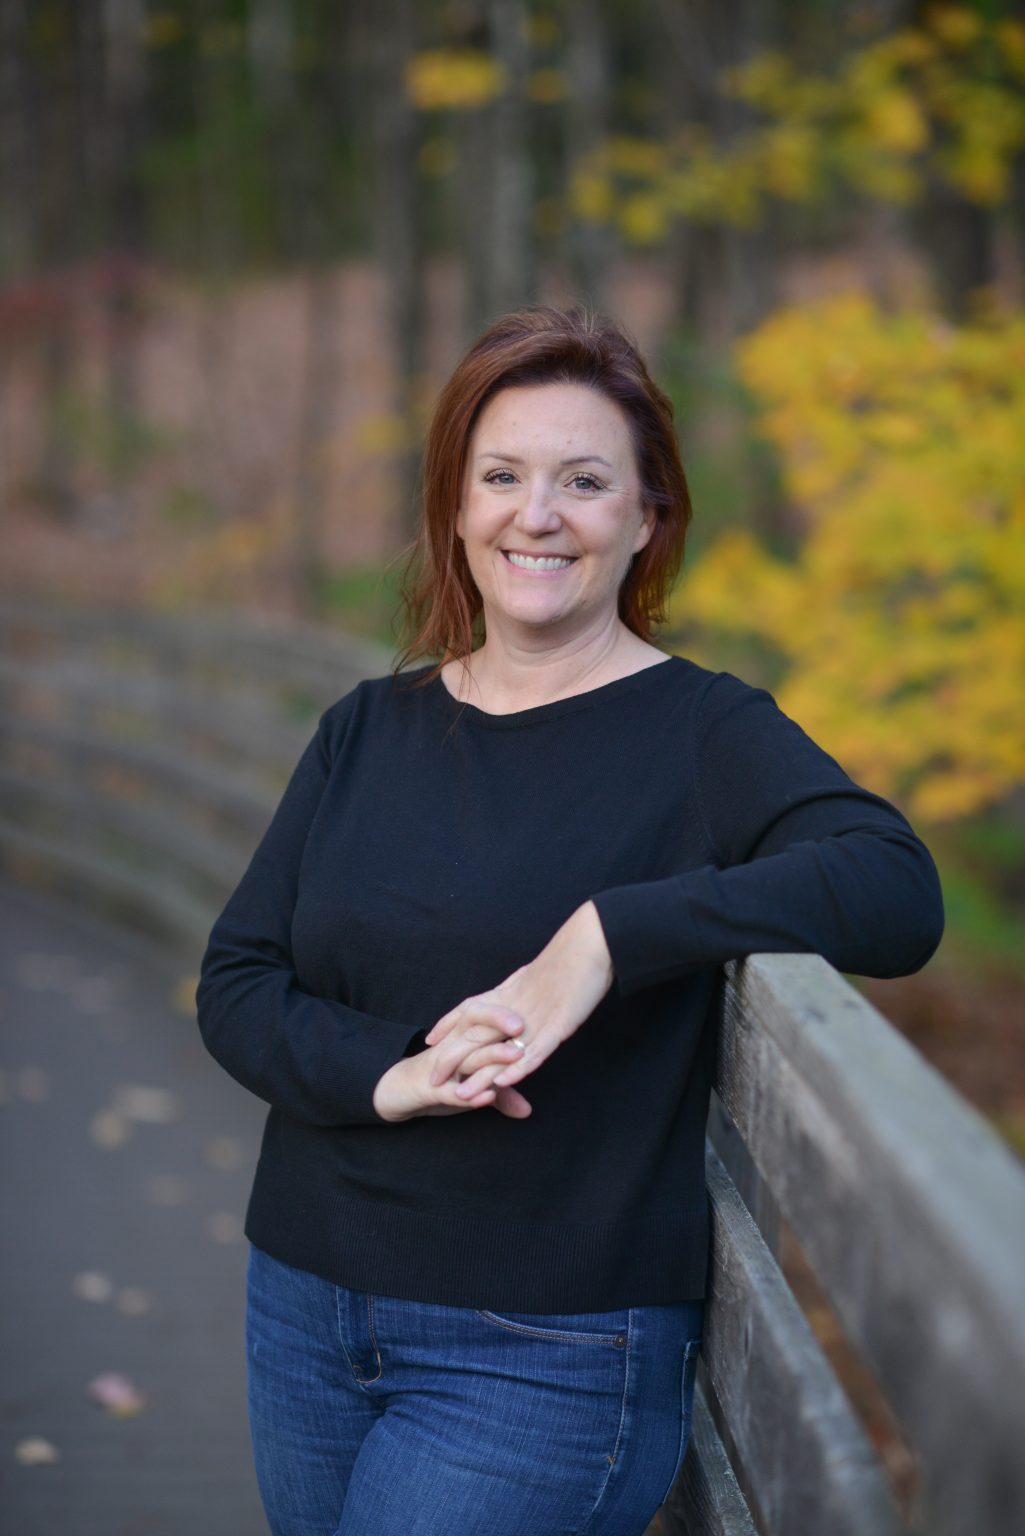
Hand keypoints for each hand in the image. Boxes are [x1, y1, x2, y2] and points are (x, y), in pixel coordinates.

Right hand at [373, 1013, 532, 1122]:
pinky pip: (452, 1091)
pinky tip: (488, 1098)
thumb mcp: (473, 1085)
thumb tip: (527, 1110)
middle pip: (476, 1023)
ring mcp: (442, 1067)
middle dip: (500, 1021)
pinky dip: (470, 1096)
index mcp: (463, 1036)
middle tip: (524, 1023)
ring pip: (468, 1055)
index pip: (484, 1012)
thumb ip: (500, 1094)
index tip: (530, 1004)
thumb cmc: (440, 1081)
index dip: (505, 1008)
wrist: (398, 1090)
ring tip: (517, 1055)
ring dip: (493, 1055)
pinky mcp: (432, 1090)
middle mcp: (453, 1046)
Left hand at [423, 901, 613, 1097]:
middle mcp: (515, 1005)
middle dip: (453, 1060)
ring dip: (481, 1076)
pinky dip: (518, 1067)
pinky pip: (535, 1050)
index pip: (469, 1009)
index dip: (448, 1024)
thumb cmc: (571, 957)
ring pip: (501, 1051)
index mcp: (510, 991)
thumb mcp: (541, 974)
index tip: (431, 1039)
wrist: (590, 943)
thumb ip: (527, 987)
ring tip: (463, 1095)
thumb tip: (522, 987)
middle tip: (433, 1080)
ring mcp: (535, 1016)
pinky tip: (504, 1082)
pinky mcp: (558, 1025)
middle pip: (476, 1036)